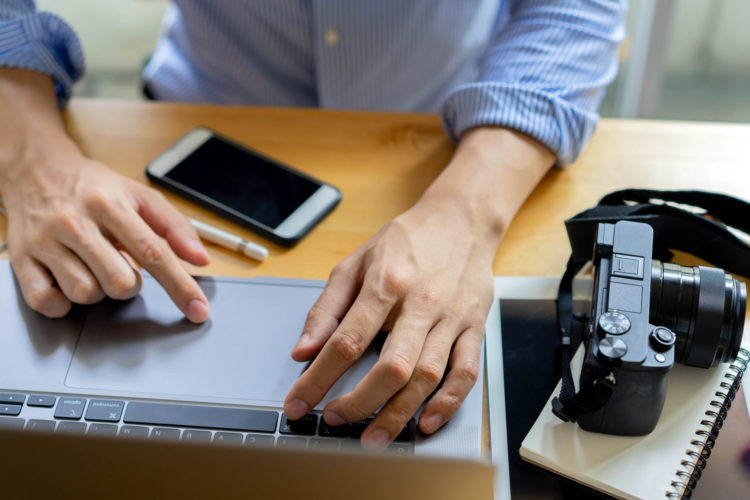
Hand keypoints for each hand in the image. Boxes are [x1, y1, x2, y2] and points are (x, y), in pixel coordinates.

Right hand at [1, 147, 210, 320]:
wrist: (35, 168)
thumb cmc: (94, 187)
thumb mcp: (139, 196)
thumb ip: (174, 227)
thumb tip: (201, 260)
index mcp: (110, 204)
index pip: (153, 253)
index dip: (180, 286)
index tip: (198, 311)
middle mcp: (75, 222)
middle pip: (119, 283)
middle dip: (130, 284)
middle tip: (121, 265)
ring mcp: (45, 241)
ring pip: (85, 294)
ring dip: (98, 290)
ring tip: (93, 266)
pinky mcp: (21, 259)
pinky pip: (47, 302)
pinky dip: (63, 302)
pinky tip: (69, 280)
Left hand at [284, 199, 494, 448]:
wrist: (461, 220)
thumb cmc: (406, 241)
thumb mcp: (355, 262)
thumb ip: (327, 307)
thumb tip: (303, 350)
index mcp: (386, 283)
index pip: (346, 341)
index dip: (318, 378)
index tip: (298, 402)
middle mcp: (421, 303)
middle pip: (391, 367)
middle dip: (359, 404)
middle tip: (335, 420)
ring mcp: (452, 318)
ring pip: (427, 376)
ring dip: (398, 414)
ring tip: (373, 438)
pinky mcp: (475, 327)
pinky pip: (466, 372)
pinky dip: (448, 403)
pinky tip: (427, 421)